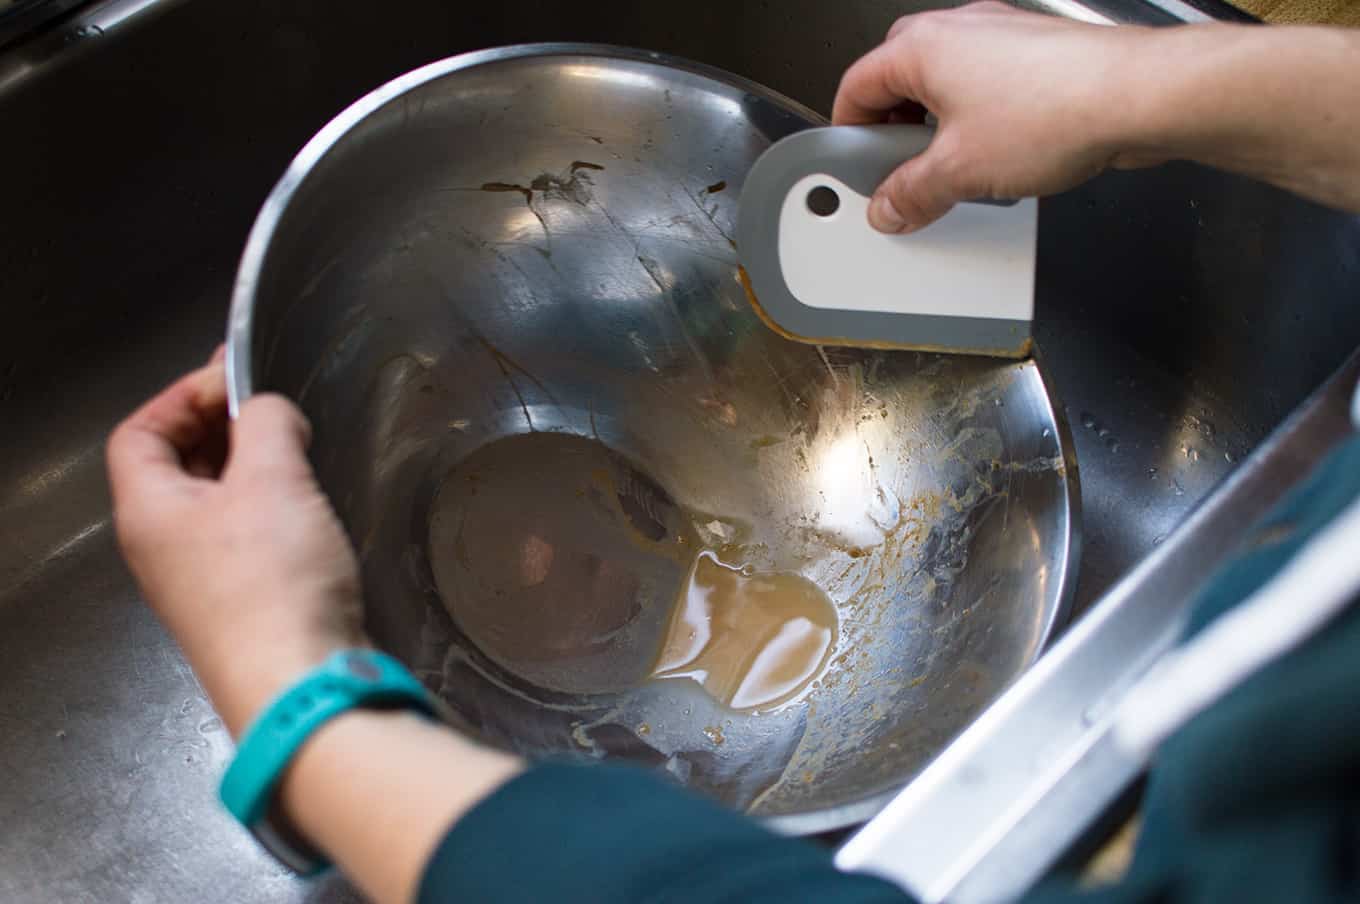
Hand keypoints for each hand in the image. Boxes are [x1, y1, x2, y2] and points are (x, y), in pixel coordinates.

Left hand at [107, 348, 365, 736]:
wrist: (301, 680)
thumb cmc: (274, 580)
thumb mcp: (273, 477)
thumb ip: (267, 422)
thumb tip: (270, 412)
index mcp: (147, 511)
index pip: (138, 432)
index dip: (182, 395)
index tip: (237, 380)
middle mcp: (161, 546)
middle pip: (174, 465)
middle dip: (221, 426)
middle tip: (273, 406)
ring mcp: (199, 579)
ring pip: (213, 501)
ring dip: (251, 466)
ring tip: (298, 448)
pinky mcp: (240, 603)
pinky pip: (243, 536)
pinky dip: (270, 506)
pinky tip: (310, 503)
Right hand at [833, 2, 1158, 232]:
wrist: (1137, 96)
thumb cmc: (1055, 110)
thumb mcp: (958, 172)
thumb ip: (911, 193)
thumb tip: (891, 205)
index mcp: (922, 46)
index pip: (858, 86)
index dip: (849, 132)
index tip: (855, 166)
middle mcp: (959, 29)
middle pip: (900, 81)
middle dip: (895, 130)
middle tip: (901, 172)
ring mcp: (1001, 36)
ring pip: (947, 84)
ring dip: (940, 128)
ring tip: (955, 172)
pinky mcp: (1037, 55)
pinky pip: (988, 88)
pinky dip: (980, 121)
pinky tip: (998, 159)